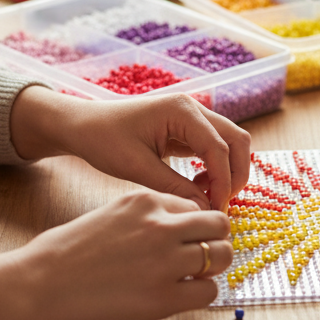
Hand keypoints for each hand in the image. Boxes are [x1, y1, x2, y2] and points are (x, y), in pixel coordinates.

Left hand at [10, 87, 250, 211]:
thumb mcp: (136, 168)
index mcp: (181, 111)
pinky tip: (196, 186)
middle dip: (235, 174)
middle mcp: (193, 109)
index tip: (216, 209)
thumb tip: (204, 210)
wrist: (82, 126)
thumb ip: (174, 187)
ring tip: (207, 196)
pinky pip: (214, 148)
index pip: (219, 148)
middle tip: (221, 204)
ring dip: (227, 171)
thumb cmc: (103, 140)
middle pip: (236, 140)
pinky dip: (214, 168)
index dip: (223, 182)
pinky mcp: (187, 129)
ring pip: (230, 143)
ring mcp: (192, 117)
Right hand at [15, 190, 233, 319]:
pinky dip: (201, 295)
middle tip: (203, 258)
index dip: (194, 226)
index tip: (187, 241)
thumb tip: (166, 233)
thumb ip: (141, 220)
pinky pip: (208, 292)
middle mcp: (161, 225)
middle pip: (219, 224)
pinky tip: (181, 298)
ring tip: (194, 279)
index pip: (194, 206)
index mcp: (144, 201)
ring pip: (221, 256)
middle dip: (216, 240)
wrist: (36, 286)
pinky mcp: (164, 297)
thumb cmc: (61, 256)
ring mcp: (166, 260)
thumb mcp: (106, 216)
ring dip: (213, 269)